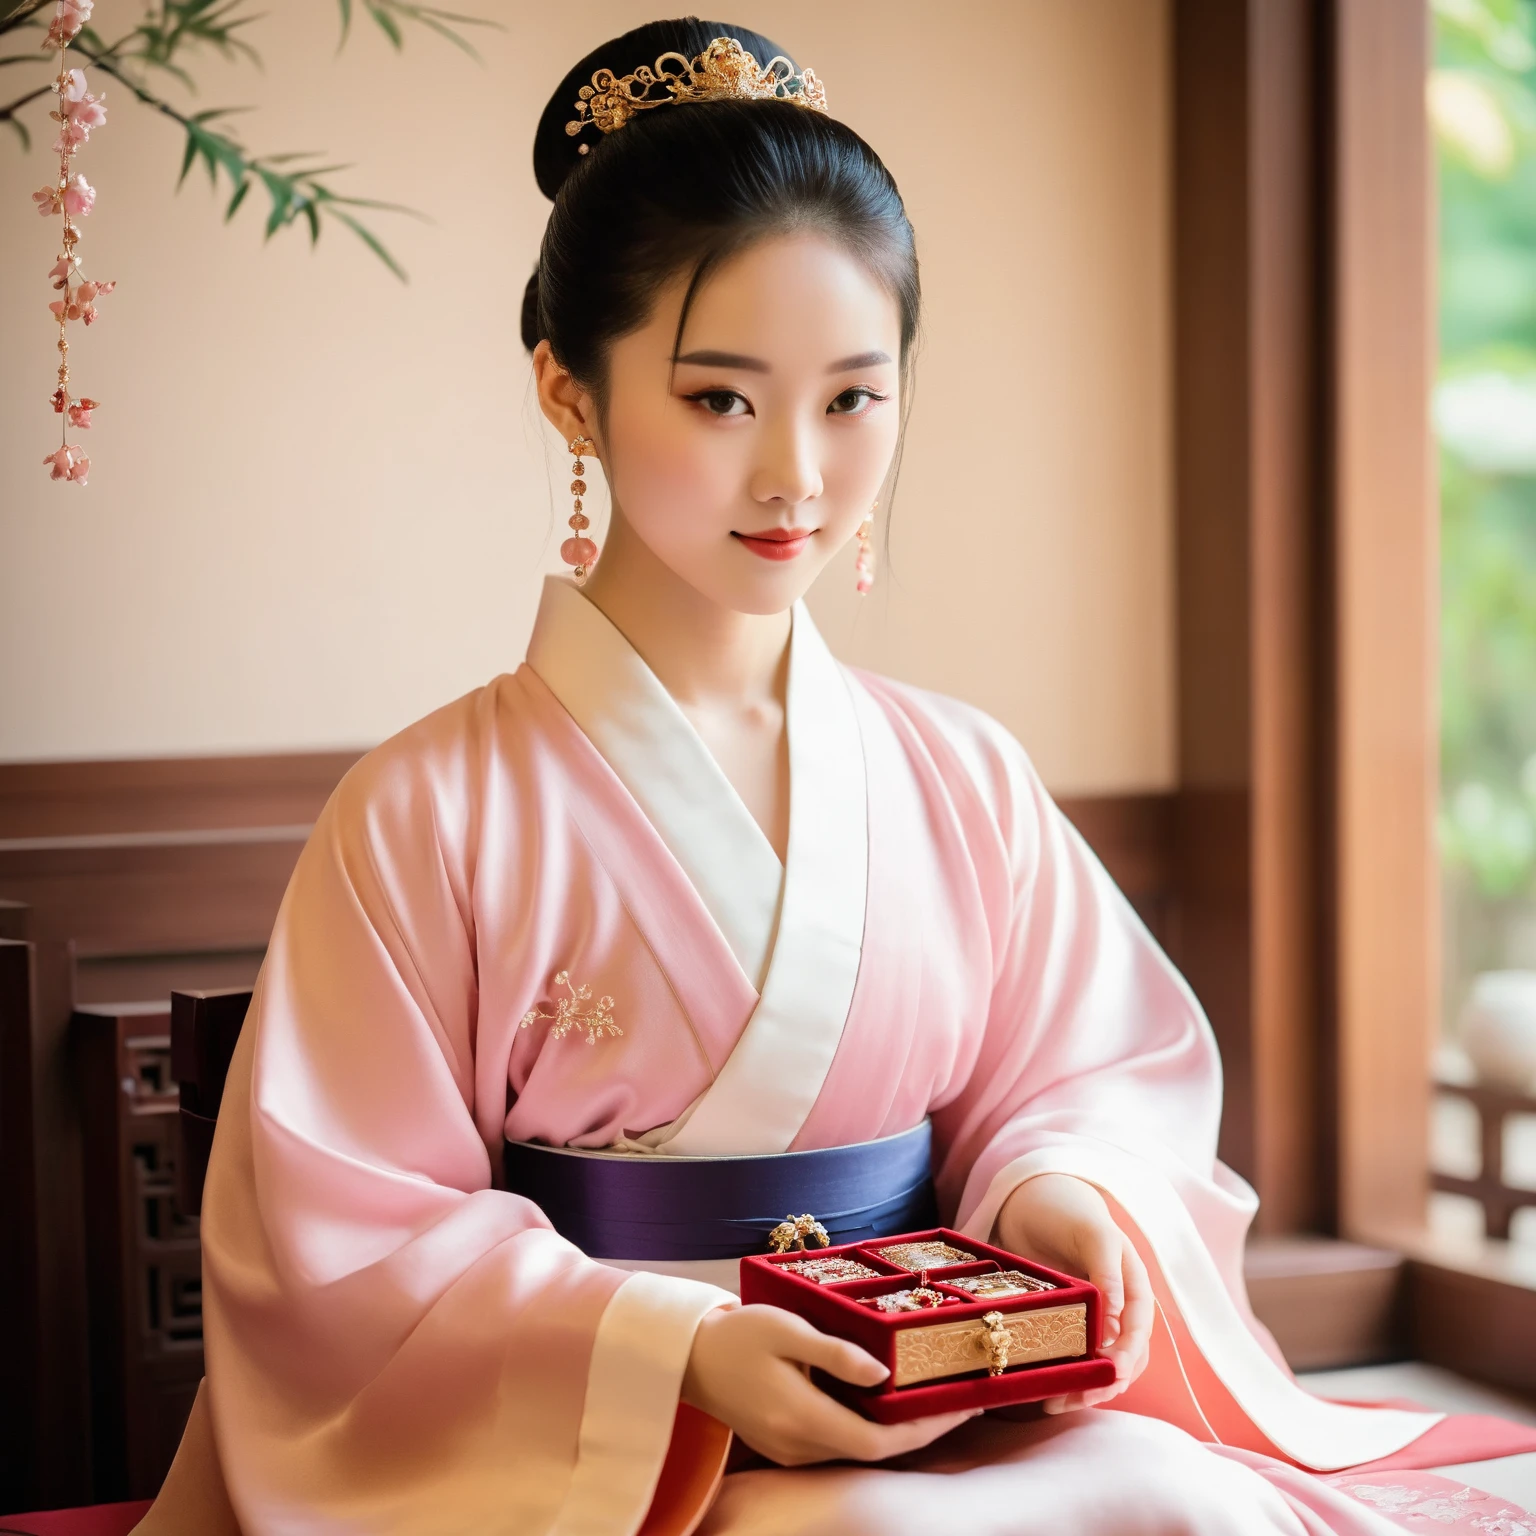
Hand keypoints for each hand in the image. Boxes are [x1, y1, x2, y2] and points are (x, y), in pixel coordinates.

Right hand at [681, 1304, 980, 1465]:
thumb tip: (884, 1375)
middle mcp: (799, 1446)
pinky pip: (840, 1443)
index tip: (962, 1407)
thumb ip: (836, 1353)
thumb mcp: (786, 1329)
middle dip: (923, 1430)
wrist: (689, 1357)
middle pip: (875, 1450)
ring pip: (859, 1450)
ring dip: (899, 1431)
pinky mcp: (786, 1445)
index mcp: (802, 1418)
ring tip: (935, 1397)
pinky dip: (872, 1427)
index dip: (925, 1429)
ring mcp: (791, 1450)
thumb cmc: (738, 1334)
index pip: (879, 1441)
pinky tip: (889, 1402)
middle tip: (964, 1400)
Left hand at [993, 1172, 1153, 1413]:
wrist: (1034, 1199)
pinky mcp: (1073, 1324)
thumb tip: (1116, 1321)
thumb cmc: (1068, 1210)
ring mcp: (1098, 1317)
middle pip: (1126, 1355)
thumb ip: (1107, 1272)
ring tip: (1057, 1402)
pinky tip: (1052, 1390)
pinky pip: (1081, 1358)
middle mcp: (1121, 1305)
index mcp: (1134, 1283)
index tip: (1112, 1374)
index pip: (1140, 1328)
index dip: (1128, 1354)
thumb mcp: (1091, 1234)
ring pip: (1105, 1364)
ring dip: (1088, 1387)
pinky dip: (1072, 1377)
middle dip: (1106, 1381)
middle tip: (1076, 1397)